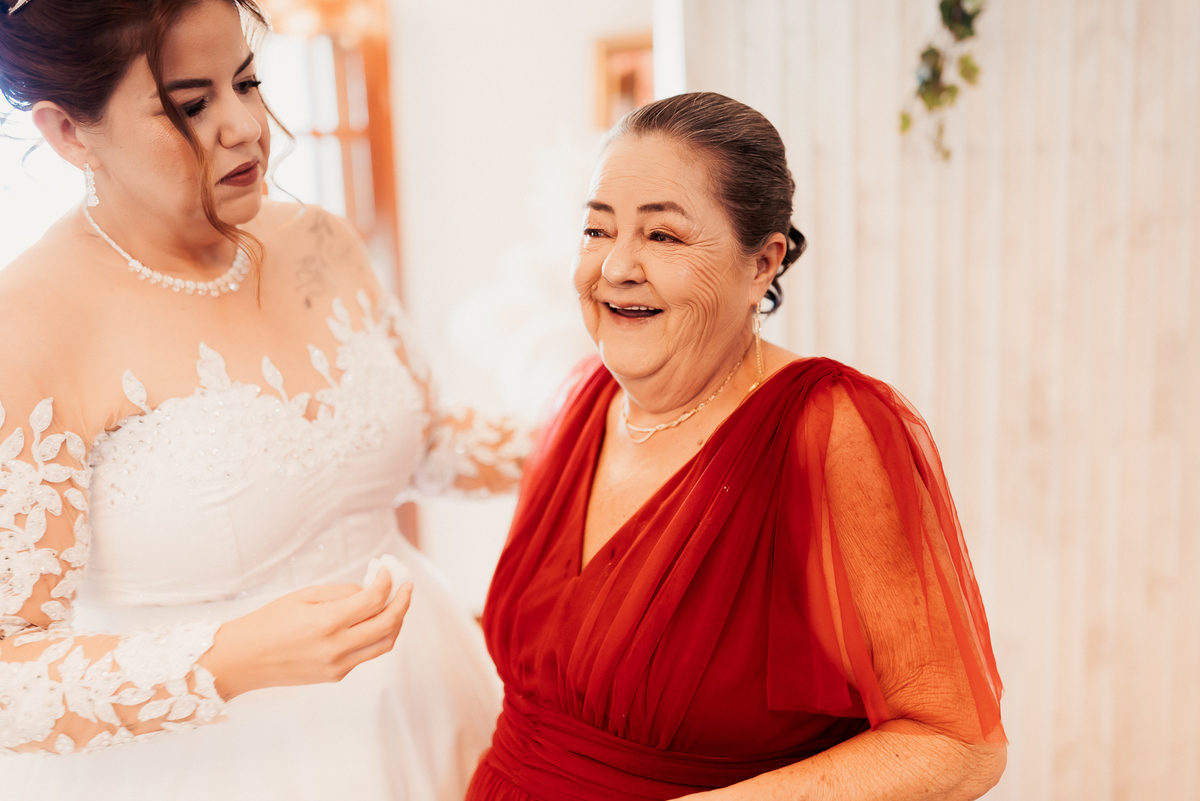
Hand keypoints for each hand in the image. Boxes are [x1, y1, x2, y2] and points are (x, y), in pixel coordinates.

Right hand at [199, 570, 412, 698]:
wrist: (243, 660)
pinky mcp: (336, 676)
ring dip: (396, 622)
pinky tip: (370, 621)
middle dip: (402, 602)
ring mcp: (338, 665)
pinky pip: (366, 655)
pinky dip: (375, 636)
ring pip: (384, 644)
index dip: (387, 582)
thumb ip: (342, 593)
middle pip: (388, 624)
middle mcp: (336, 647)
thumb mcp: (304, 596)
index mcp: (327, 622)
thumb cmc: (269, 621)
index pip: (373, 600)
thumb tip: (371, 590)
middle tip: (406, 586)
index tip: (387, 570)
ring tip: (396, 604)